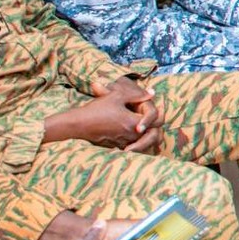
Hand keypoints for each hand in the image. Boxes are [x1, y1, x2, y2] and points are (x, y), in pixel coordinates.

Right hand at [44, 80, 159, 151]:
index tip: (158, 109)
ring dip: (148, 135)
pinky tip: (133, 133)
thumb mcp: (116, 96)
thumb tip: (152, 93)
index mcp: (134, 122)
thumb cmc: (96, 109)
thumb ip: (136, 95)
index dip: (160, 114)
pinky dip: (137, 141)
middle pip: (154, 135)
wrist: (78, 124)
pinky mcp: (116, 146)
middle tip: (156, 119)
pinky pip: (132, 146)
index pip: (158, 121)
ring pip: (145, 142)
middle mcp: (131, 135)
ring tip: (147, 126)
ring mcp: (124, 142)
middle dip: (156, 127)